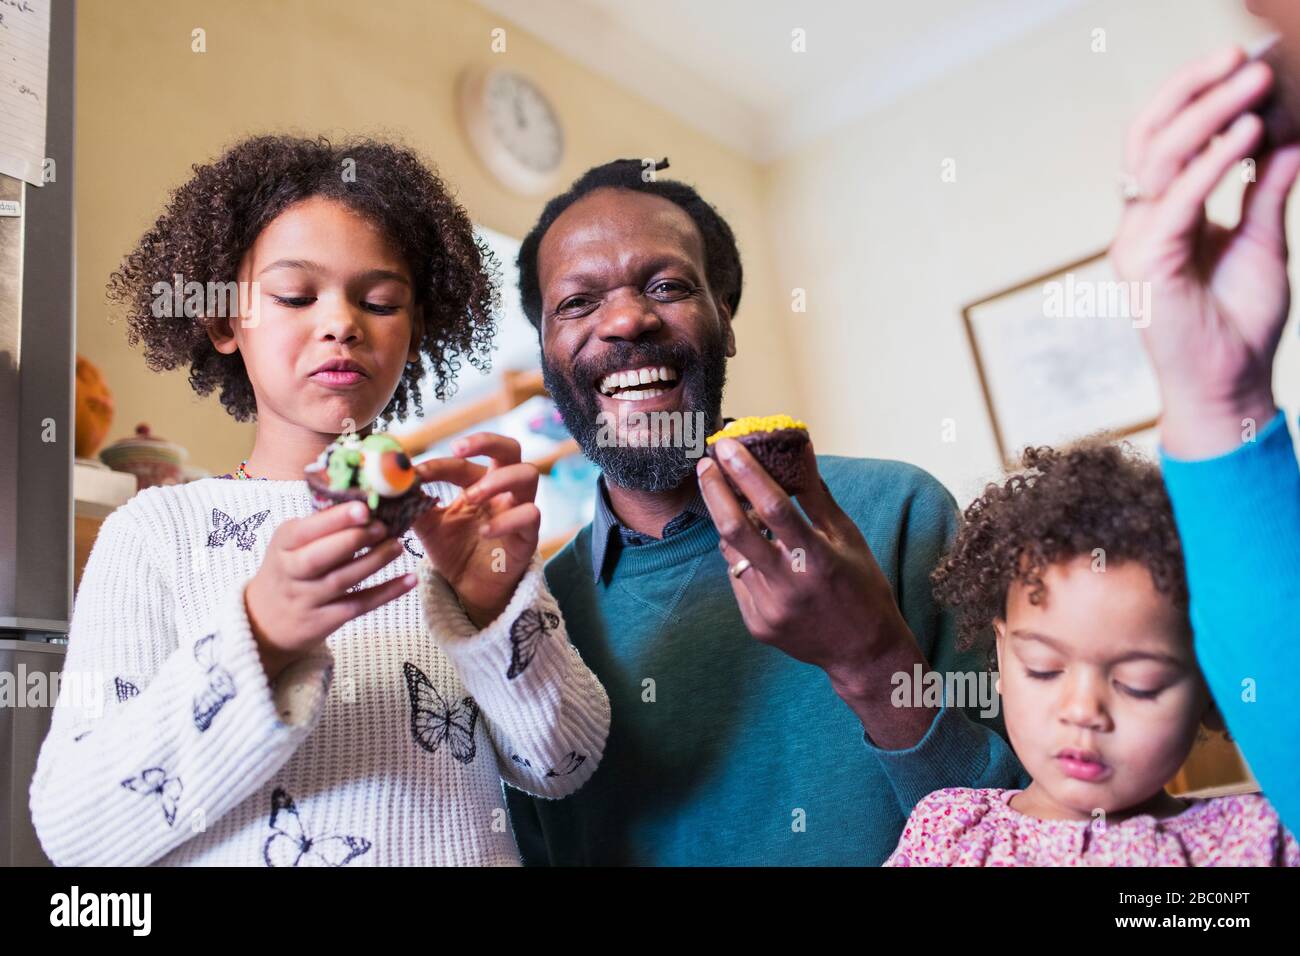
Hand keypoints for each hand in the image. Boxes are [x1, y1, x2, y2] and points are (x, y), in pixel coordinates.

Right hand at [245, 501, 415, 682]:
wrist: (265, 620)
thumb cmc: (289, 568)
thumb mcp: (290, 543)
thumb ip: (320, 525)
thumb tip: (366, 498)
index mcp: (283, 545)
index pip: (305, 531)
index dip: (335, 520)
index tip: (363, 508)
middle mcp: (291, 572)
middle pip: (320, 557)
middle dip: (354, 540)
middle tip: (383, 527)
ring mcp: (307, 599)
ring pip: (342, 581)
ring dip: (374, 562)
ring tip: (397, 546)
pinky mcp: (324, 621)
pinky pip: (358, 605)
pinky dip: (386, 593)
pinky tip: (409, 579)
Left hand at [410, 432, 540, 628]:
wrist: (470, 588)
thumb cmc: (454, 551)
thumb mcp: (428, 526)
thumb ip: (414, 504)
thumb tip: (391, 483)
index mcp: (478, 483)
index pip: (462, 462)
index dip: (438, 464)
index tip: (414, 473)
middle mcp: (503, 491)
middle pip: (510, 448)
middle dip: (486, 441)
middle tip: (457, 450)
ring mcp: (519, 509)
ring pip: (528, 475)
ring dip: (498, 480)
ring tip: (471, 496)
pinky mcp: (529, 535)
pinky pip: (530, 515)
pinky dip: (507, 519)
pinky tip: (484, 531)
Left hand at [696, 439, 921, 712]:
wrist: (863, 652)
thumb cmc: (862, 587)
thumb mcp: (848, 537)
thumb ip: (816, 495)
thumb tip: (799, 449)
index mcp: (817, 559)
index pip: (773, 507)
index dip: (746, 473)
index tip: (727, 445)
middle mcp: (788, 586)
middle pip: (735, 530)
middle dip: (714, 491)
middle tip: (705, 465)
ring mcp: (768, 609)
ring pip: (732, 554)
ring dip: (730, 525)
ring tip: (739, 508)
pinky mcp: (756, 624)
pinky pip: (737, 579)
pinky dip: (742, 558)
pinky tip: (758, 553)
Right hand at [1111, 44, 1299, 457]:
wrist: (1230, 386)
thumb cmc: (1239, 325)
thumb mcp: (1263, 240)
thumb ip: (1266, 190)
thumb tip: (1286, 135)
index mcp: (1161, 216)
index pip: (1163, 141)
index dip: (1196, 97)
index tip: (1244, 63)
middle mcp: (1141, 223)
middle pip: (1147, 137)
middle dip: (1191, 90)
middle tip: (1241, 58)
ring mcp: (1138, 242)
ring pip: (1156, 158)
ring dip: (1208, 115)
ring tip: (1254, 85)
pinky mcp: (1147, 264)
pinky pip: (1176, 201)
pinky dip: (1211, 164)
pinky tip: (1250, 137)